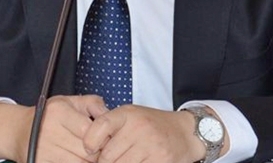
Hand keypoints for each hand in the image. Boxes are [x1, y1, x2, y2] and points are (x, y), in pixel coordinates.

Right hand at [0, 95, 108, 162]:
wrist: (18, 130)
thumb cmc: (50, 115)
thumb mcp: (70, 101)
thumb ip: (93, 104)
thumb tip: (110, 115)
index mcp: (58, 111)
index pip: (90, 132)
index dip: (102, 139)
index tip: (105, 141)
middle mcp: (48, 130)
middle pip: (86, 152)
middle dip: (97, 154)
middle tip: (100, 153)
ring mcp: (42, 150)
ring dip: (87, 162)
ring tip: (89, 158)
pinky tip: (76, 160)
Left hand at [83, 105, 207, 162]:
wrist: (185, 132)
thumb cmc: (152, 126)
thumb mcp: (131, 117)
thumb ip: (110, 128)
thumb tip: (87, 149)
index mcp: (128, 114)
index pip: (100, 126)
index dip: (90, 142)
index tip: (90, 150)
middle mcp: (139, 127)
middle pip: (107, 156)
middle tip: (109, 160)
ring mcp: (151, 145)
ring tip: (125, 160)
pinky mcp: (160, 160)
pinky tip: (137, 162)